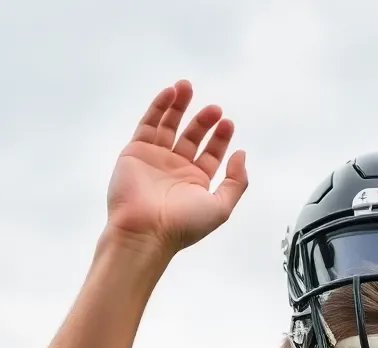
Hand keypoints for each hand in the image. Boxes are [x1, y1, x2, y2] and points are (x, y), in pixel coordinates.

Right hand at [106, 80, 247, 255]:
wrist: (145, 230)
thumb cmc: (183, 225)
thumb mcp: (222, 207)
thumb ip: (236, 182)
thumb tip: (241, 155)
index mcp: (196, 182)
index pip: (211, 153)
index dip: (220, 138)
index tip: (228, 123)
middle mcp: (176, 169)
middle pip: (192, 136)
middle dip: (203, 120)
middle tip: (215, 109)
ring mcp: (155, 158)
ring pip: (169, 125)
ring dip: (179, 105)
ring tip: (188, 87)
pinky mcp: (136, 151)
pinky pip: (148, 124)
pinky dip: (158, 107)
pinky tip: (170, 93)